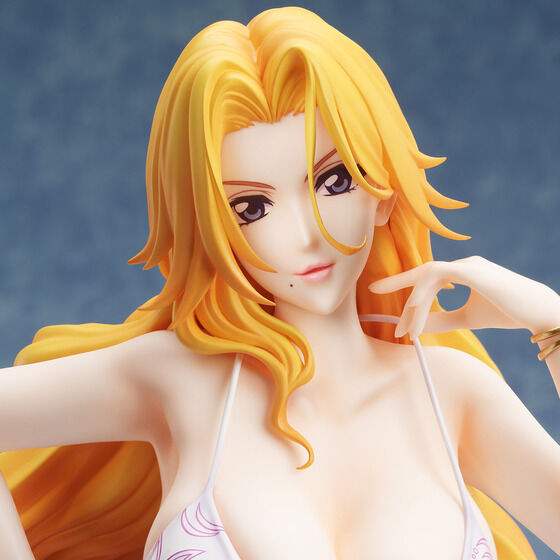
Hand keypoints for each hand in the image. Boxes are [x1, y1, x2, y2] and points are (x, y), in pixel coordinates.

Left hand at [368, 256, 559, 339]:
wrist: (540, 314)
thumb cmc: (506, 313)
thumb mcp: (466, 318)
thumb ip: (442, 319)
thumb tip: (417, 325)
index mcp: (462, 272)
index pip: (425, 276)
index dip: (402, 284)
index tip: (379, 291)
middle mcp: (463, 264)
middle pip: (421, 274)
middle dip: (396, 284)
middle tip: (378, 299)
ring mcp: (468, 264)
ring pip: (427, 277)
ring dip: (413, 304)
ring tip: (405, 329)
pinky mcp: (473, 270)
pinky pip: (439, 275)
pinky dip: (424, 291)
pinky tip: (413, 307)